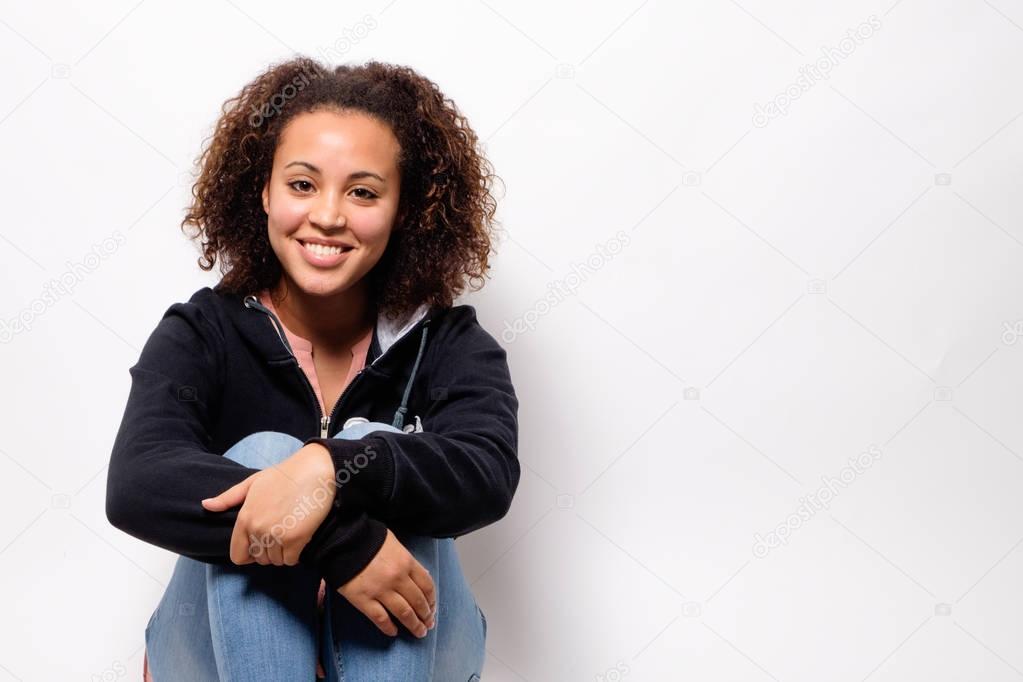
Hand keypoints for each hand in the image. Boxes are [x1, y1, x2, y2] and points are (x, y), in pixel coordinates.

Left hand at [201, 443, 335, 565]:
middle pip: (259, 559)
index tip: (261, 545)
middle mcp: (258, 529)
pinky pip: (291, 560)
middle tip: (281, 533)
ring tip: (290, 531)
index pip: (238, 556)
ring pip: (276, 561)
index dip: (249, 554)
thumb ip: (228, 498)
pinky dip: (296, 553)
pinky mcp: (296, 539)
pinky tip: (300, 536)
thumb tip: (205, 505)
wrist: (315, 470)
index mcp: (245, 518)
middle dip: (269, 551)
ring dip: (283, 552)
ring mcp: (276, 535)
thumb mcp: (252, 482)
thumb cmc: (284, 475)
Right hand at [337, 528, 436, 637]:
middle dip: (426, 616)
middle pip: (417, 602)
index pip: (426, 585)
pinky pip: (380, 618)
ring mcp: (381, 590)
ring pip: (404, 613)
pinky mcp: (363, 600)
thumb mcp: (394, 544)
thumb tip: (422, 576)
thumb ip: (408, 560)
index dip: (431, 600)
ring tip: (419, 633)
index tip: (432, 609)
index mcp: (406, 562)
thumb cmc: (369, 538)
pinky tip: (394, 632)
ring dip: (414, 625)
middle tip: (428, 625)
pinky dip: (389, 628)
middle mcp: (397, 578)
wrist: (342, 541)